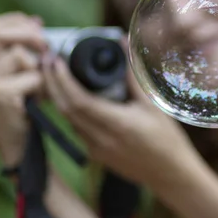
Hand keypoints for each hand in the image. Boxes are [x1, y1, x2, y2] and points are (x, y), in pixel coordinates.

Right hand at [0, 12, 46, 166]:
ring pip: (19, 54)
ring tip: (41, 86)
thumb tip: (36, 21)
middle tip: (47, 46)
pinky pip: (30, 75)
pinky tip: (40, 99)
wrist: (20, 148)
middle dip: (29, 34)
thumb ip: (21, 51)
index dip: (17, 22)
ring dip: (39, 67)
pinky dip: (42, 85)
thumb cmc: (24, 110)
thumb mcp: (17, 77)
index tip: (38, 26)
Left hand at [42, 52, 202, 191]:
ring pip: (68, 120)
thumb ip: (134, 74)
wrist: (169, 174)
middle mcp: (101, 139)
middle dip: (52, 83)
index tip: (56, 60)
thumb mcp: (153, 103)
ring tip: (56, 73)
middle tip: (47, 60)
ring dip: (58, 96)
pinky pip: (77, 128)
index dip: (63, 80)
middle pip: (65, 109)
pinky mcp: (96, 154)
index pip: (79, 101)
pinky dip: (70, 110)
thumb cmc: (166, 138)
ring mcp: (96, 149)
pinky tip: (73, 95)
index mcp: (117, 125)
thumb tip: (123, 43)